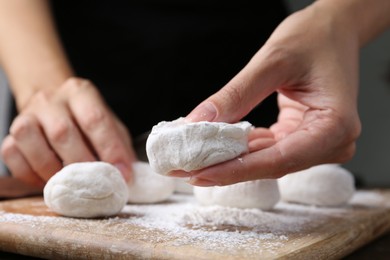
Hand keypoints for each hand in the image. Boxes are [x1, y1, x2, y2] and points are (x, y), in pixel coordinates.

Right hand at [1, 77, 135, 186]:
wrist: (54, 108)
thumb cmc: (87, 121)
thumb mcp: (110, 125)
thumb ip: (119, 146)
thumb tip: (126, 175)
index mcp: (80, 92)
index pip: (95, 119)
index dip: (110, 149)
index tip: (122, 174)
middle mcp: (50, 99)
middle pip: (62, 132)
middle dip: (82, 164)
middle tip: (96, 184)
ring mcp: (26, 115)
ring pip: (30, 140)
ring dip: (52, 169)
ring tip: (70, 183)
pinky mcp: (10, 134)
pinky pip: (12, 155)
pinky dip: (30, 174)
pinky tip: (48, 180)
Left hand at [178, 3, 361, 185]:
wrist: (333, 30)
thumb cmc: (315, 38)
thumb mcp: (272, 61)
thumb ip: (236, 95)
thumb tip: (198, 122)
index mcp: (334, 125)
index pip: (279, 159)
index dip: (235, 170)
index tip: (199, 173)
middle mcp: (331, 141)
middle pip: (270, 165)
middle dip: (226, 168)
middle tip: (185, 169)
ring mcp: (317, 142)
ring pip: (265, 161)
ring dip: (229, 160)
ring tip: (193, 160)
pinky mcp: (301, 138)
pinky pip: (267, 150)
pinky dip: (240, 148)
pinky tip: (214, 147)